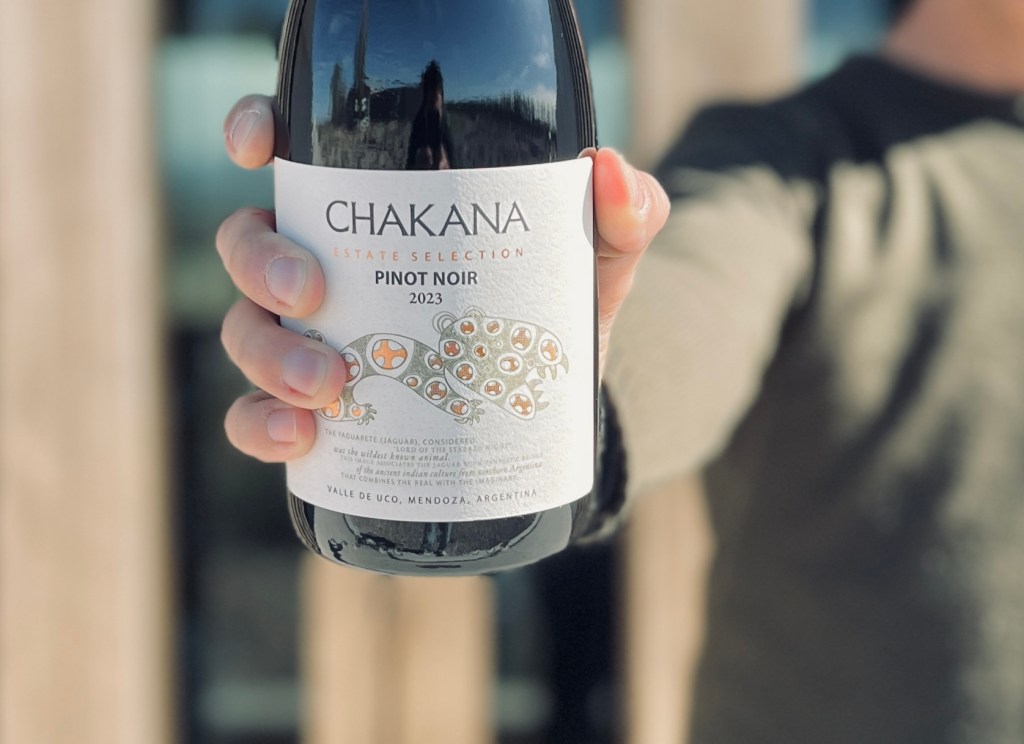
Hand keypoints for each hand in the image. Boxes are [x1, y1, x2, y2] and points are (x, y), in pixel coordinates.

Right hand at [218, 95, 668, 462]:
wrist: (553, 407)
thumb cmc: (554, 313)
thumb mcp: (594, 262)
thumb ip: (620, 216)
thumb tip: (608, 173)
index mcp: (376, 214)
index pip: (295, 155)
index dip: (255, 133)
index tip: (257, 145)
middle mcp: (327, 268)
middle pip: (250, 243)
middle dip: (262, 262)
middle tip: (310, 293)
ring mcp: (313, 342)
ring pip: (246, 331)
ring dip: (269, 356)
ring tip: (329, 386)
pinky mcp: (316, 412)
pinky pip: (256, 418)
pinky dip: (263, 426)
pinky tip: (303, 437)